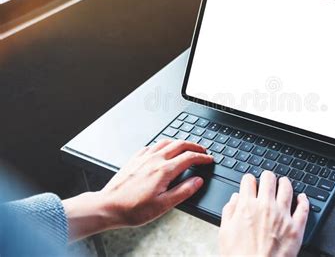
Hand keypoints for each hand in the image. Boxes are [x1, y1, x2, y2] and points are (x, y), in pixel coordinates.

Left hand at [63, 139, 212, 240]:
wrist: (108, 206)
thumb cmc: (133, 209)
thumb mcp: (163, 205)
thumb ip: (183, 191)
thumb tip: (198, 181)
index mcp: (164, 171)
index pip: (189, 158)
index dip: (202, 157)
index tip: (209, 159)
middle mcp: (154, 159)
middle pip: (180, 144)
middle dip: (194, 146)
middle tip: (203, 150)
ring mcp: (144, 157)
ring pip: (166, 141)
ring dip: (180, 142)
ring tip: (187, 147)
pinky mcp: (135, 158)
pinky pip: (152, 145)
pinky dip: (163, 145)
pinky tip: (163, 149)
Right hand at [219, 171, 308, 256]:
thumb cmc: (239, 256)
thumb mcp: (224, 232)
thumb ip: (229, 211)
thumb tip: (235, 199)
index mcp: (247, 206)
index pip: (249, 180)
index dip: (249, 179)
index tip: (250, 182)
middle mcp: (266, 206)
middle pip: (269, 179)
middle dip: (267, 177)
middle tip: (267, 179)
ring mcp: (283, 215)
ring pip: (287, 188)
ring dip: (285, 182)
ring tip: (284, 182)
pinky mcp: (296, 227)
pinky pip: (303, 208)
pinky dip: (304, 200)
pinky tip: (302, 197)